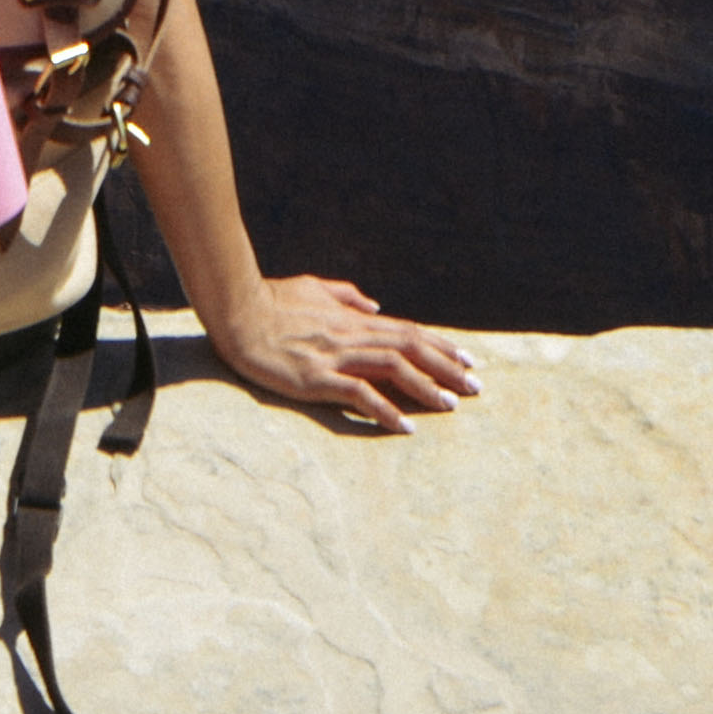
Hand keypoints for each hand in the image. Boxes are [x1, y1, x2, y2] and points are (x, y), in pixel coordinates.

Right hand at [201, 274, 480, 429]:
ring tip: (451, 407)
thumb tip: (375, 305)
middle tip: (475, 388)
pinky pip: (360, 394)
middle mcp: (351, 335)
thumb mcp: (311, 287)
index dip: (441, 345)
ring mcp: (335, 356)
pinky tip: (406, 426)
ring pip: (394, 369)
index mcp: (352, 319)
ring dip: (427, 388)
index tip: (467, 359)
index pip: (407, 330)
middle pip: (411, 349)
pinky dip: (387, 410)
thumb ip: (345, 295)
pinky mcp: (317, 377)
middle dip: (447, 368)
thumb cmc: (269, 300)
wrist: (236, 313)